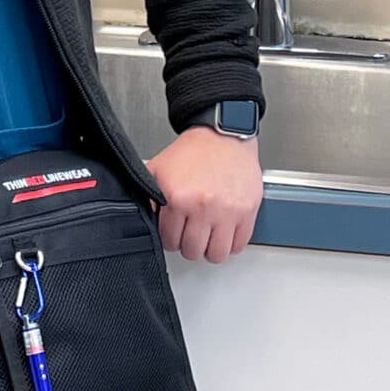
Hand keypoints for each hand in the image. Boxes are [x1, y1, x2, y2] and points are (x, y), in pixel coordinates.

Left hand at [144, 127, 262, 263]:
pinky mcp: (247, 212)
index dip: (170, 238)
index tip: (174, 232)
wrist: (222, 136)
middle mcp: (202, 207)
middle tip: (190, 233)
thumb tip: (142, 218)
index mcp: (177, 198)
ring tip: (207, 236)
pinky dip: (230, 244)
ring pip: (216, 255)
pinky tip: (223, 233)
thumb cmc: (193, 152)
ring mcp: (226, 211)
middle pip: (192, 251)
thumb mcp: (158, 169)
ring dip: (209, 249)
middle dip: (188, 244)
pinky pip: (238, 245)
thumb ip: (148, 196)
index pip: (169, 241)